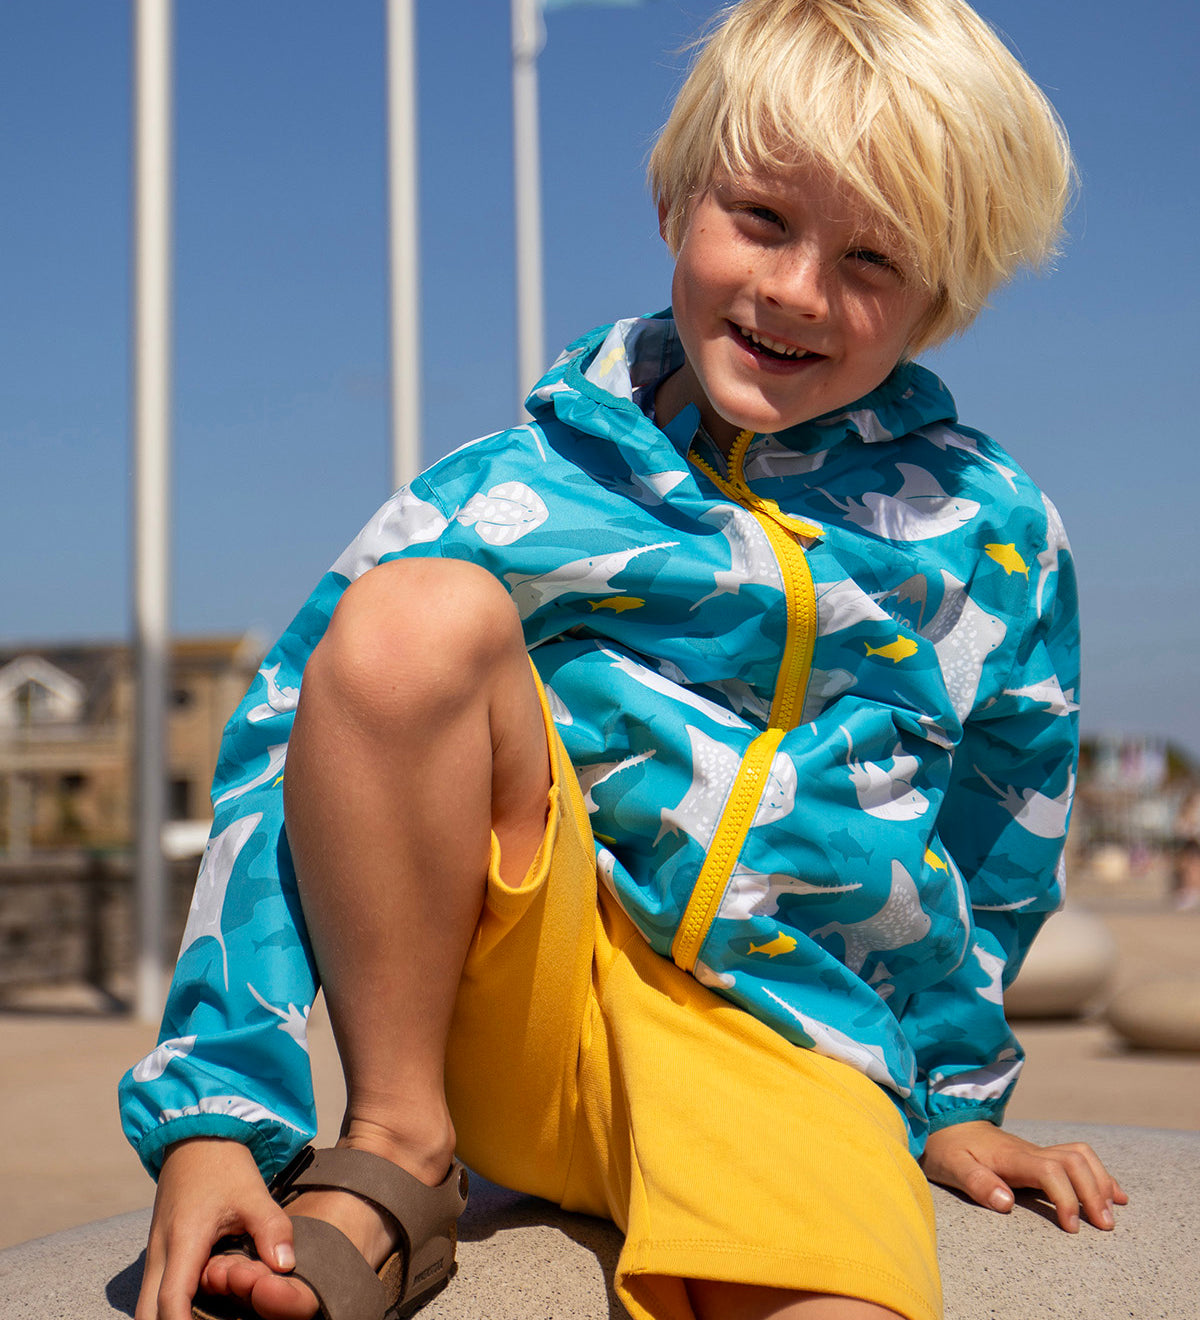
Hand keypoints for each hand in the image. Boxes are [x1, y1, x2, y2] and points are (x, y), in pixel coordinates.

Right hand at [135, 1138, 295, 1319]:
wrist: (198, 1134)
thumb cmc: (224, 1164)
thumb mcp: (253, 1192)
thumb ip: (271, 1228)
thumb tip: (285, 1265)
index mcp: (182, 1241)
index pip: (170, 1301)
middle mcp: (159, 1252)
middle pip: (146, 1313)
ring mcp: (154, 1251)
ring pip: (145, 1303)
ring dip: (164, 1315)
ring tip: (200, 1319)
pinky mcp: (158, 1249)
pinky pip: (152, 1290)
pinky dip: (165, 1305)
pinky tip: (193, 1309)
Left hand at [920, 1121, 1128, 1232]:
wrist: (945, 1121)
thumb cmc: (948, 1148)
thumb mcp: (952, 1166)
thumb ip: (977, 1182)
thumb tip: (1006, 1202)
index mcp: (1012, 1156)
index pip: (1051, 1171)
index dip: (1066, 1198)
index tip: (1070, 1227)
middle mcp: (1030, 1151)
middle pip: (1074, 1162)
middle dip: (1094, 1193)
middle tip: (1105, 1226)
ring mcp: (1037, 1151)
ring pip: (1080, 1156)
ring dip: (1100, 1181)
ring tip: (1110, 1213)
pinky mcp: (1039, 1156)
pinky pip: (1077, 1158)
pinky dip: (1099, 1174)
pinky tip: (1113, 1194)